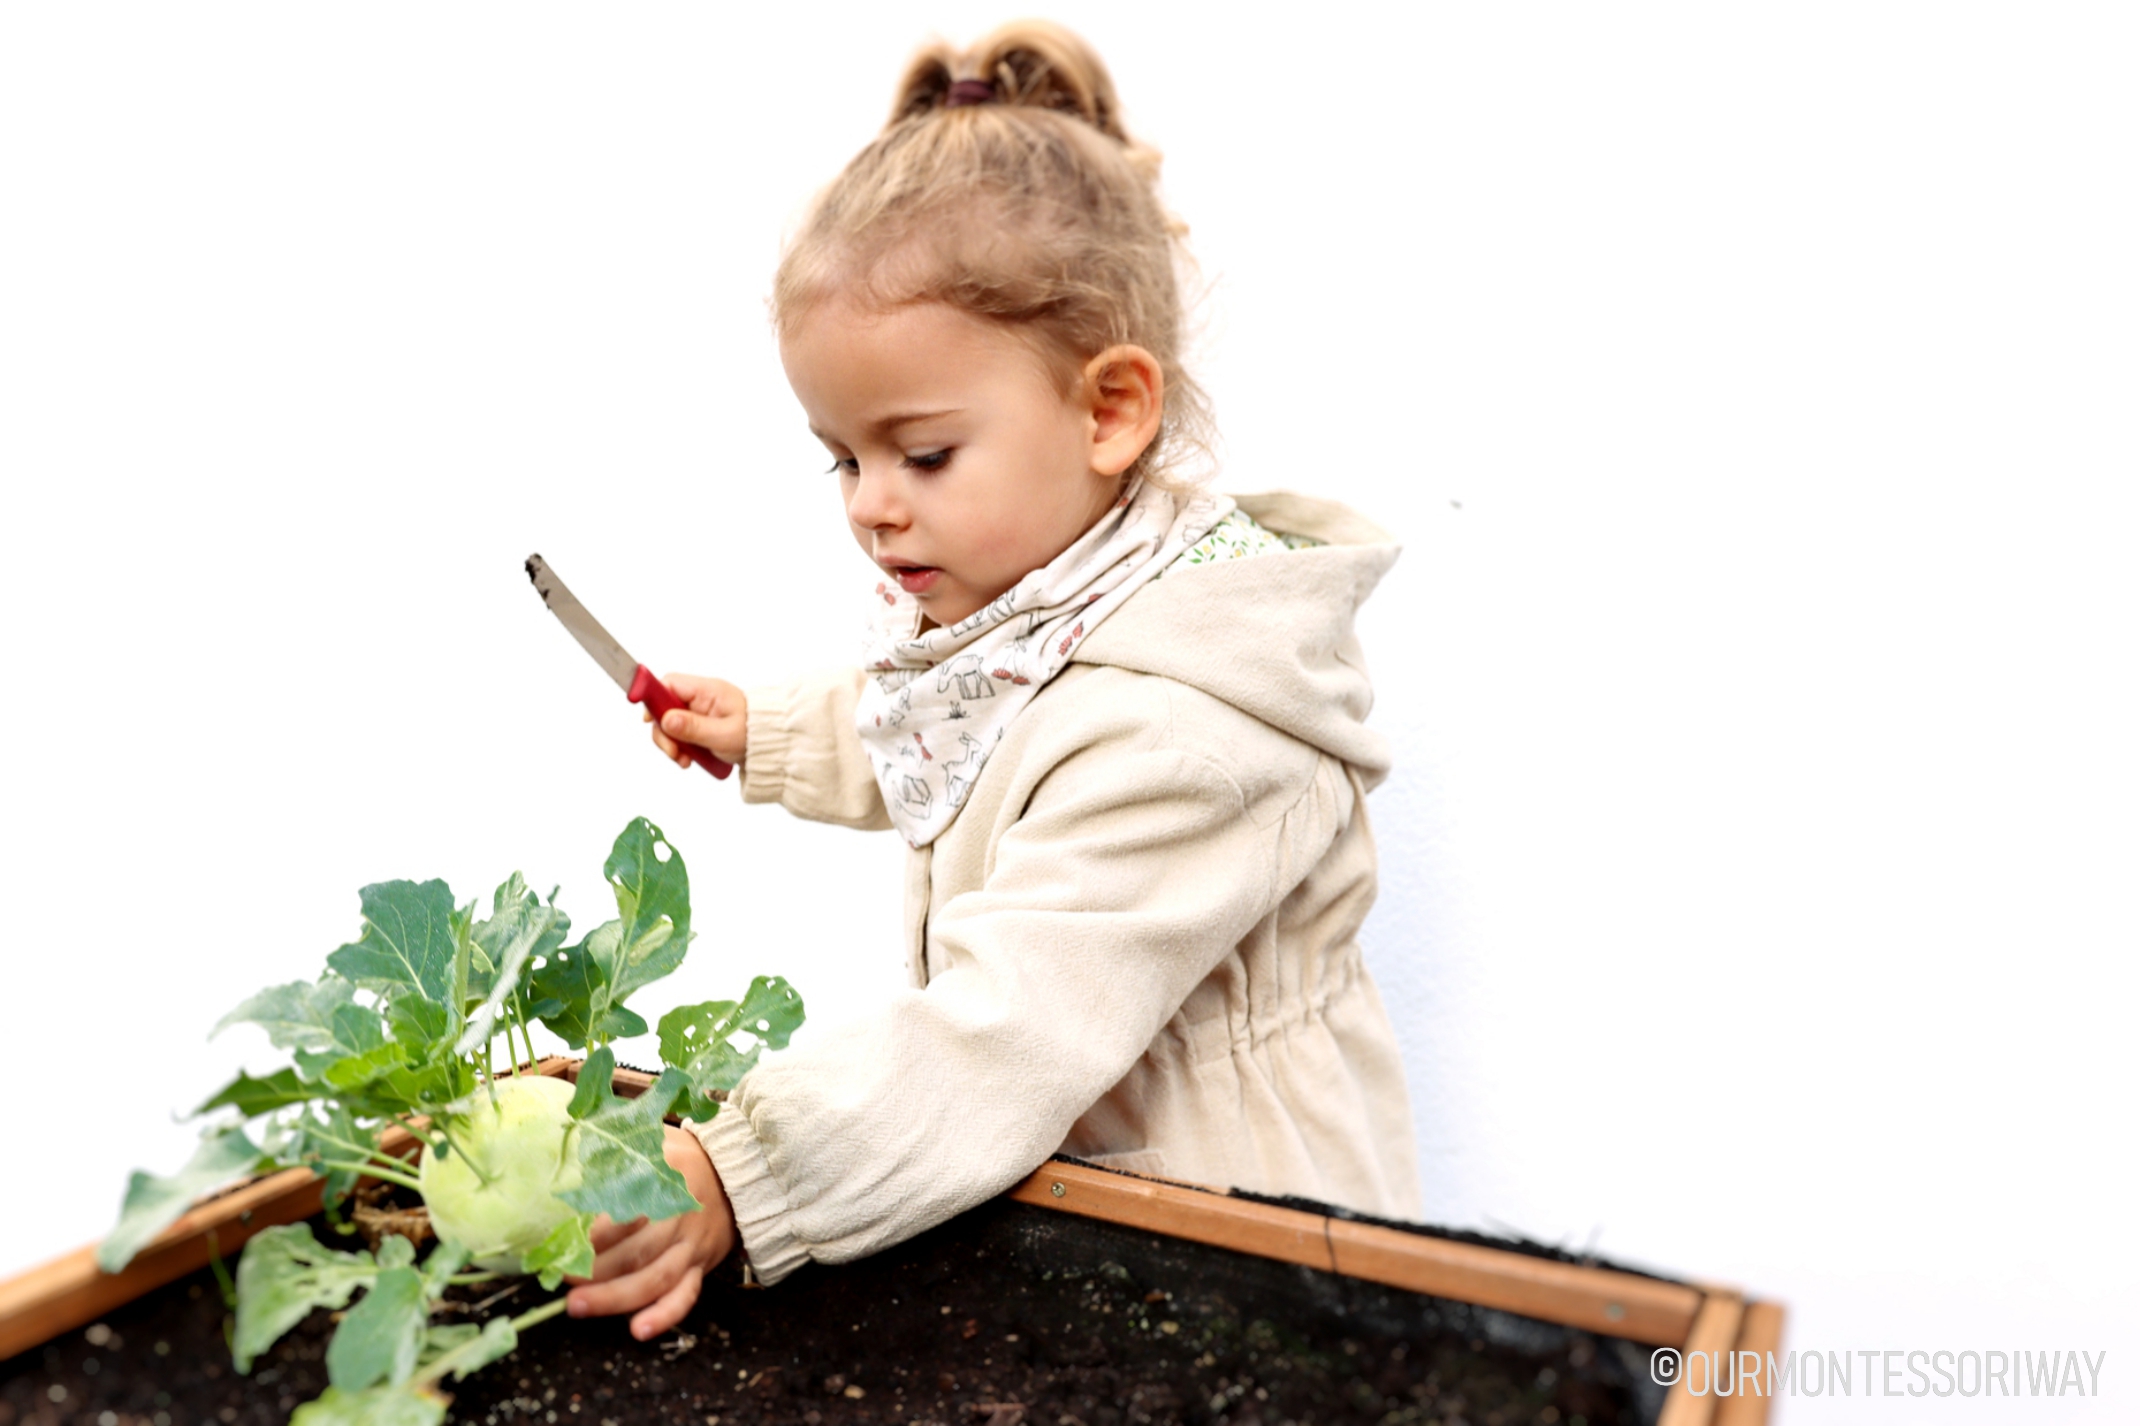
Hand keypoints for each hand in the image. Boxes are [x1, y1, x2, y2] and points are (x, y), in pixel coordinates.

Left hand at [564, 1124, 735, 1339]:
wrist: (739, 1170)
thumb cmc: (680, 1157)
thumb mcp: (651, 1138)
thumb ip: (611, 1141)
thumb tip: (561, 1140)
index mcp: (665, 1176)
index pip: (624, 1205)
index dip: (590, 1227)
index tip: (557, 1237)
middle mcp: (681, 1213)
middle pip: (636, 1248)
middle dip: (593, 1268)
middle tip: (558, 1276)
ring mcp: (693, 1243)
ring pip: (654, 1278)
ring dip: (614, 1297)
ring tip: (577, 1306)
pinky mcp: (701, 1266)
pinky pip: (685, 1296)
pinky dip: (664, 1316)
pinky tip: (638, 1330)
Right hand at [644, 674, 747, 769]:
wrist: (773, 746)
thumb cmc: (757, 734)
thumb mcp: (724, 734)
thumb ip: (694, 727)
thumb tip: (667, 719)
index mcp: (707, 690)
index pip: (669, 683)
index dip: (654, 698)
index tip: (650, 720)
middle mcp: (701, 698)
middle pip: (664, 707)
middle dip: (664, 732)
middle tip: (673, 752)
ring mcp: (699, 711)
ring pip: (670, 724)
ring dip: (672, 744)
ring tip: (684, 760)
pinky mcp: (699, 725)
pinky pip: (680, 734)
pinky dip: (680, 748)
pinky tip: (689, 759)